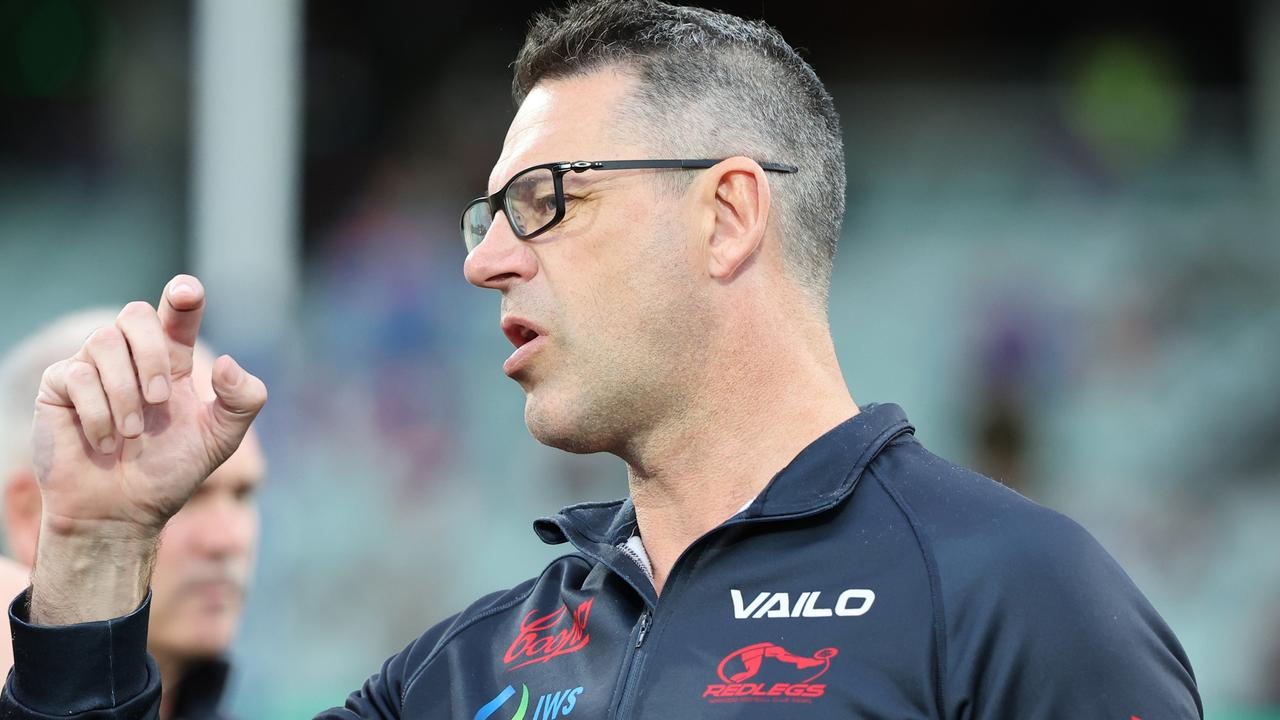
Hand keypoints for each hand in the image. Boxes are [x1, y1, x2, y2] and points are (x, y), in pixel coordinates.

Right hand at [28, 275, 266, 622]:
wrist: (121, 512)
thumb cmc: (169, 473)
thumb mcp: (219, 440)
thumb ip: (242, 401)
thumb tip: (228, 362)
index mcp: (172, 362)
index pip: (176, 315)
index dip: (182, 298)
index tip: (187, 292)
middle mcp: (130, 358)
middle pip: (134, 314)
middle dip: (151, 353)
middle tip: (161, 399)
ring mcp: (92, 369)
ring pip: (103, 341)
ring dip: (125, 392)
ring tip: (132, 433)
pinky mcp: (58, 388)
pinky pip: (75, 375)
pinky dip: (97, 412)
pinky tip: (103, 443)